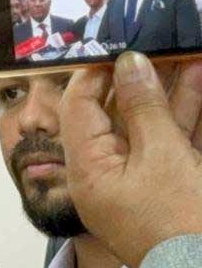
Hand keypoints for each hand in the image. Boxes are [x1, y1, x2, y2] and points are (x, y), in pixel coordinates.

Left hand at [60, 52, 201, 267]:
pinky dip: (184, 114)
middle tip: (157, 44)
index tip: (117, 46)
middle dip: (140, 78)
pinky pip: (171, 141)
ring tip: (185, 53)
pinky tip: (197, 80)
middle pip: (116, 114)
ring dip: (168, 90)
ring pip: (150, 124)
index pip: (77, 108)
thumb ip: (145, 108)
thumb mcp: (164, 156)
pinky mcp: (169, 185)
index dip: (95, 73)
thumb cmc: (181, 223)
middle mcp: (106, 174)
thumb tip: (129, 64)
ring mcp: (138, 181)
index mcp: (88, 170)